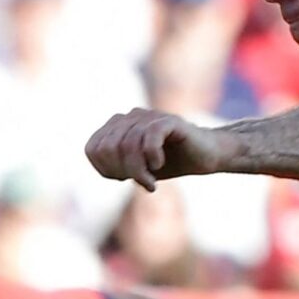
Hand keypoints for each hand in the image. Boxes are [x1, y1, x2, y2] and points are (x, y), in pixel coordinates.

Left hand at [85, 108, 224, 190]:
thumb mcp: (137, 169)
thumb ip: (116, 167)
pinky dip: (152, 157)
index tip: (125, 178)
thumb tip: (105, 168)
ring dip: (138, 170)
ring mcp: (150, 116)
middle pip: (109, 147)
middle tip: (142, 182)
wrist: (205, 156)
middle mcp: (130, 116)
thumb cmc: (171, 162)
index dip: (105, 169)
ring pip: (129, 144)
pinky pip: (150, 136)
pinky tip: (159, 165)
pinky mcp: (169, 120)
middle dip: (122, 171)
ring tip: (151, 182)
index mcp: (118, 126)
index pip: (93, 148)